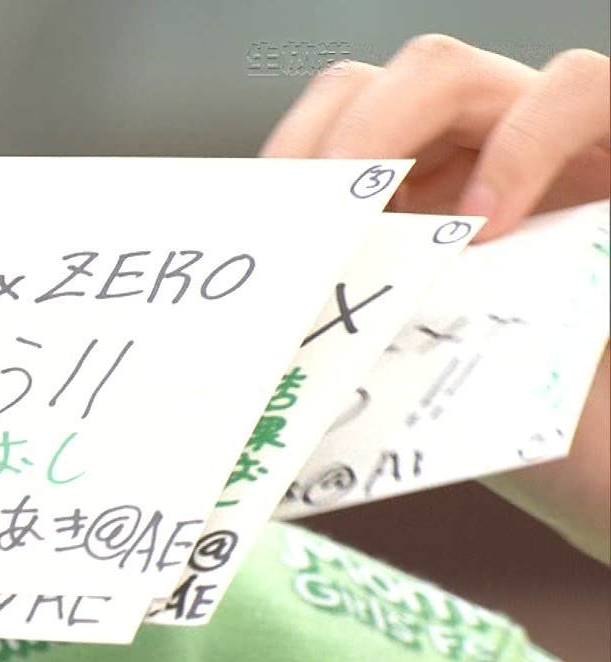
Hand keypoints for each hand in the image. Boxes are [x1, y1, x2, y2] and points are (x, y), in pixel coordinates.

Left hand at [262, 36, 609, 561]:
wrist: (608, 444)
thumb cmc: (505, 402)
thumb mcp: (405, 355)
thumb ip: (348, 322)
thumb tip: (235, 360)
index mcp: (411, 190)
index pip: (329, 122)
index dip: (287, 153)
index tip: (260, 218)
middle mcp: (466, 150)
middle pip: (368, 85)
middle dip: (320, 141)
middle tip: (307, 219)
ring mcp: (539, 141)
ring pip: (448, 71)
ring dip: (385, 133)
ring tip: (373, 217)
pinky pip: (580, 89)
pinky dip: (524, 144)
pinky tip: (485, 222)